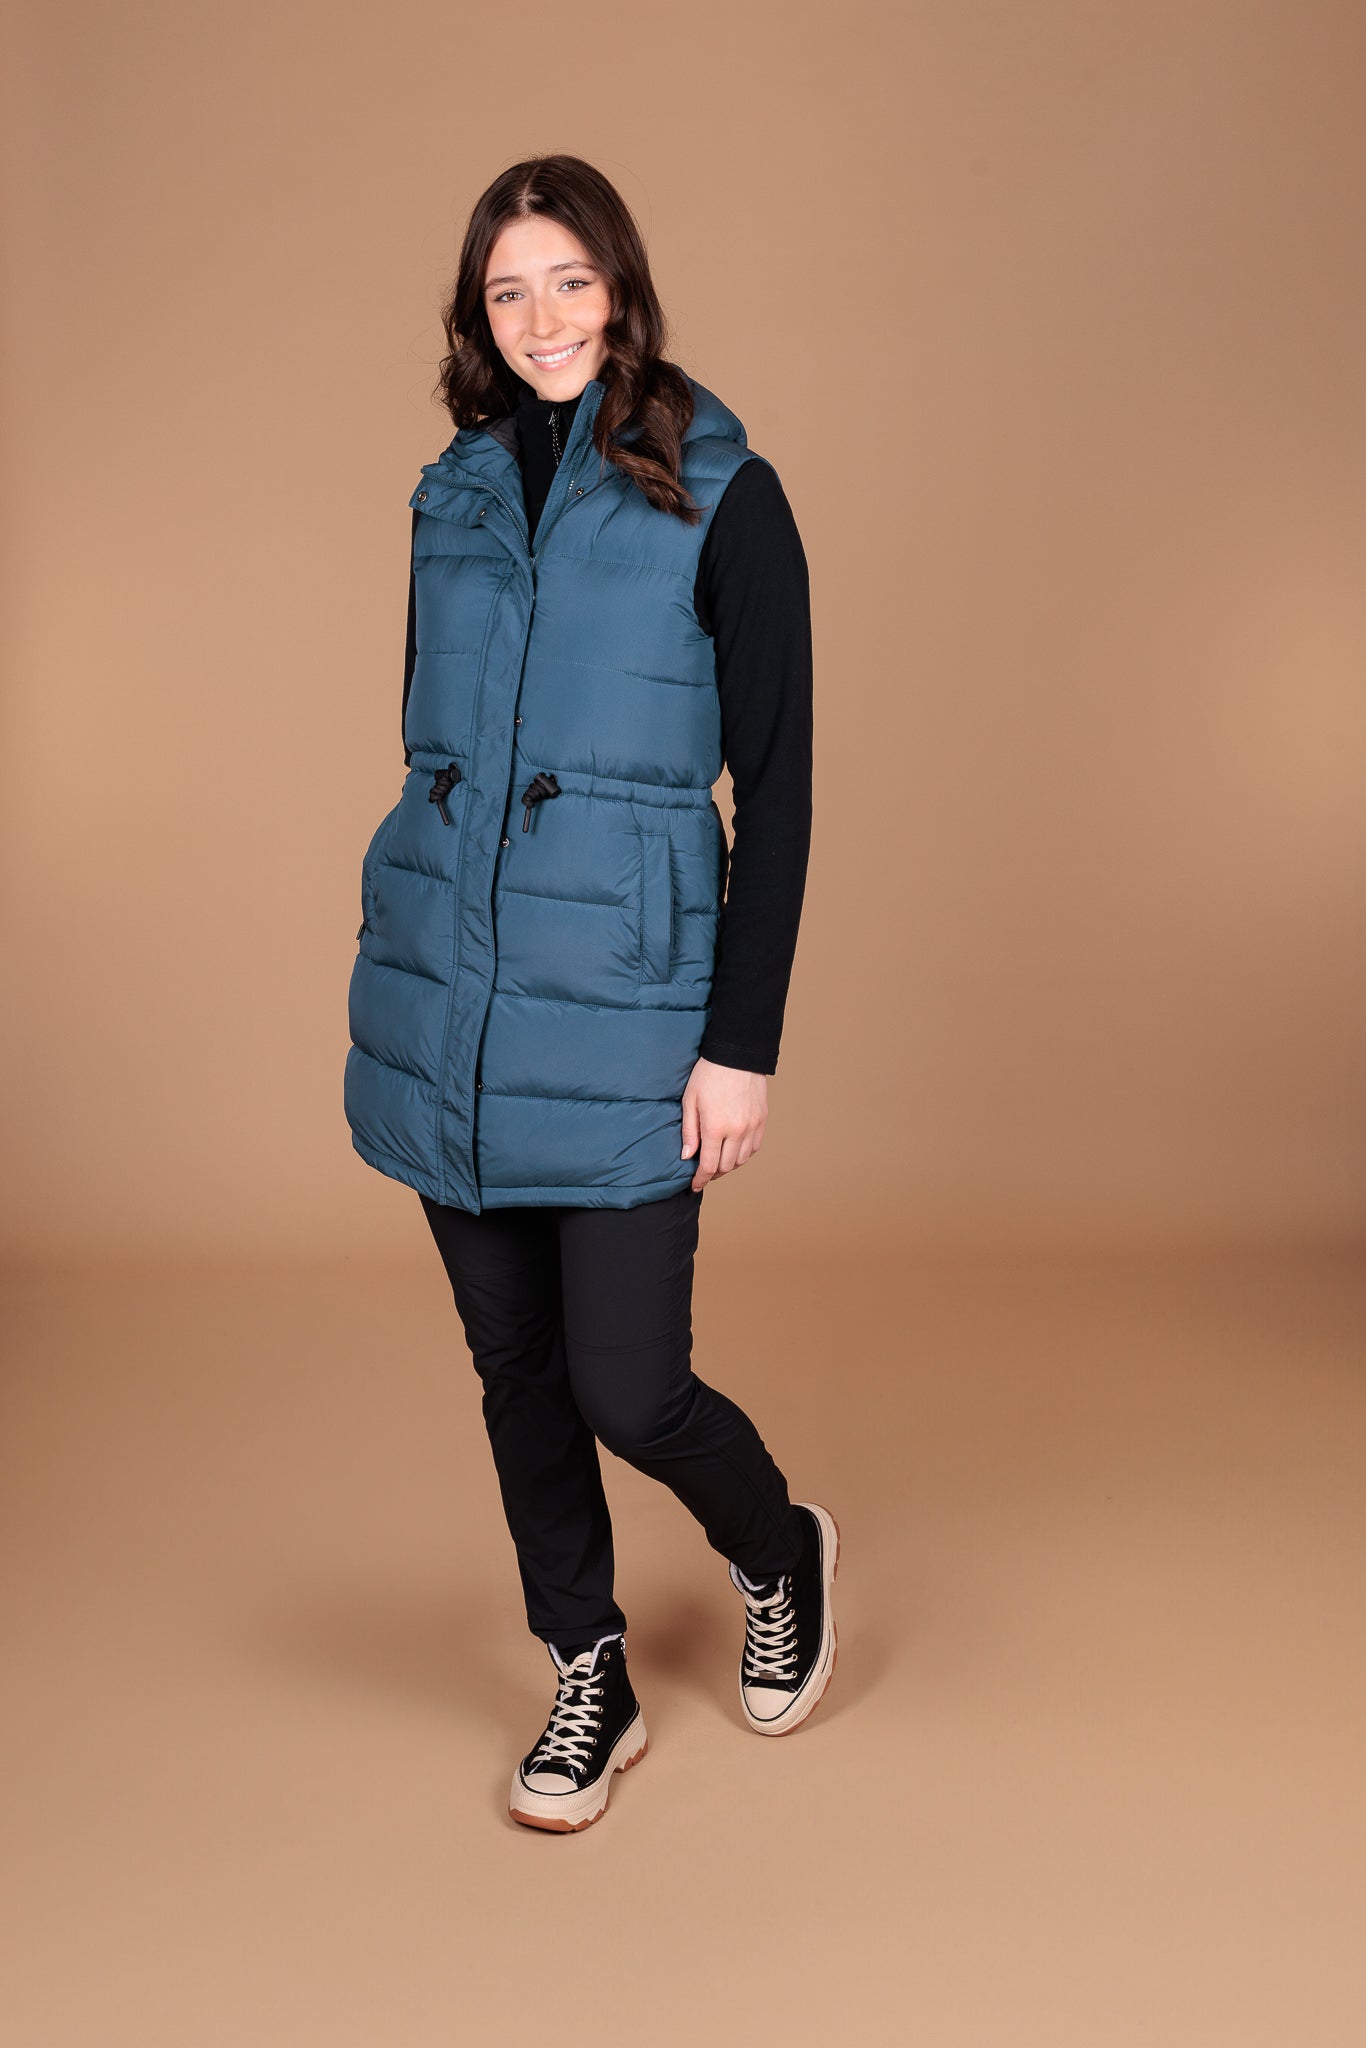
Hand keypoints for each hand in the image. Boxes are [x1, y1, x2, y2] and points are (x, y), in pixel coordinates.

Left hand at [680, 1058, 768, 1190]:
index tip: (695, 1185)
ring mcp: (752, 1126)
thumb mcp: (690, 1101)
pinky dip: (744, 1154)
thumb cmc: (708, 1074)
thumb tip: (688, 1156)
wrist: (736, 1055)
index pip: (709, 1165)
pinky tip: (734, 1150)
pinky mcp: (762, 1120)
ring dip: (729, 1165)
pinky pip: (754, 1147)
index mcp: (715, 1127)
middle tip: (704, 1172)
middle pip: (726, 1166)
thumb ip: (689, 1132)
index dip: (701, 1179)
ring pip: (742, 1160)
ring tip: (719, 1161)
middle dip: (714, 1173)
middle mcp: (737, 1131)